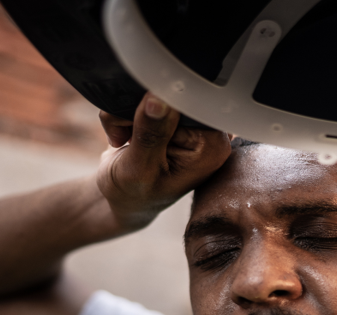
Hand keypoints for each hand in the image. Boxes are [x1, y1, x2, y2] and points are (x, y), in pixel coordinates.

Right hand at [97, 92, 231, 229]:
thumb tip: (158, 99)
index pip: (188, 103)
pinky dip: (125, 112)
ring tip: (125, 139)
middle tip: (127, 138)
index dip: (159, 108)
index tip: (140, 129)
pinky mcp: (172, 117)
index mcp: (212, 148)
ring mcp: (190, 124)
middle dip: (139, 110)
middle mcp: (208, 133)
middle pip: (171, 95)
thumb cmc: (134, 193)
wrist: (123, 199)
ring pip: (153, 92)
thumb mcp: (139, 169)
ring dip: (127, 112)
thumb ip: (150, 135)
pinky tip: (125, 134)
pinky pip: (145, 96)